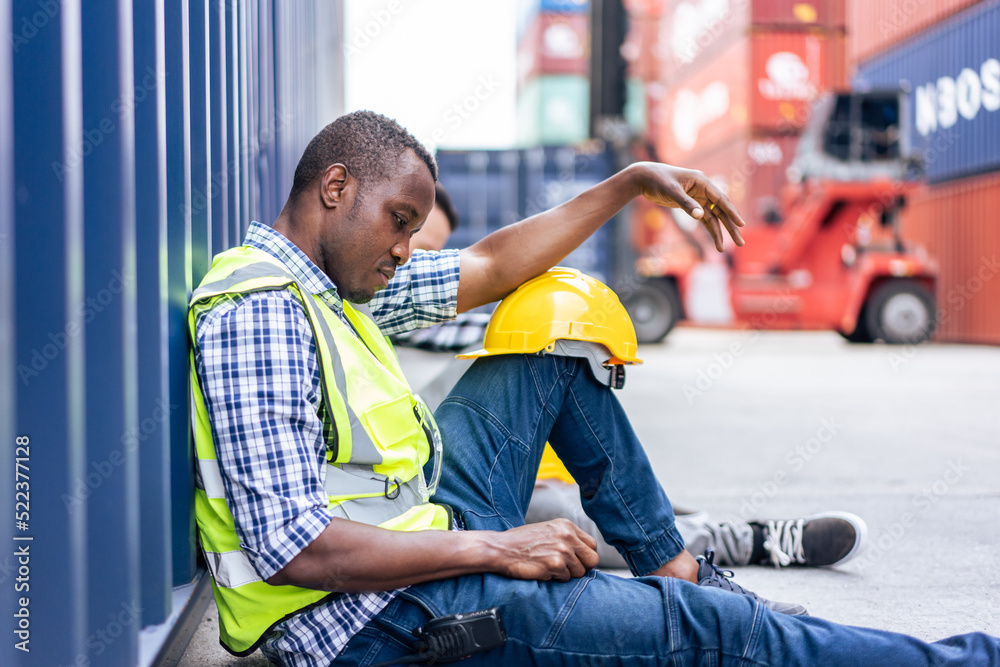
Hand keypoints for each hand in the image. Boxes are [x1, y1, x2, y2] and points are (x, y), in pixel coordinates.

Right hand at [490, 519, 599, 581]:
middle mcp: (567, 536)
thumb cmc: (521, 541)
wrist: (501, 549)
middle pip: (592, 560)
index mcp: (566, 526)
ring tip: (548, 566)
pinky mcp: (555, 565)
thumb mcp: (547, 530)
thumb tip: (584, 553)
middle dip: (582, 567)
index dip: (585, 556)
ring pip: (579, 572)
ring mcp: (563, 550)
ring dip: (566, 574)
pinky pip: (565, 579)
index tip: (576, 560)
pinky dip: (555, 578)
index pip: (592, 545)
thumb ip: (566, 538)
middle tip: (566, 569)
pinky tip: (542, 570)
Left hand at [629, 161, 745, 251]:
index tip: (741, 224)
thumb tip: (700, 216)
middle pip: (721, 211)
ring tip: (721, 249)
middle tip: (740, 243)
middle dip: (730, 227)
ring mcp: (698, 198)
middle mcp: (703, 190)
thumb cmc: (658, 180)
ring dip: (718, 233)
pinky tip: (715, 242)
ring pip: (713, 218)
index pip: (721, 199)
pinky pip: (704, 219)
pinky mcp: (692, 206)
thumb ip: (686, 203)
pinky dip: (709, 230)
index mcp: (702, 182)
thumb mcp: (671, 191)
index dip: (731, 212)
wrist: (645, 178)